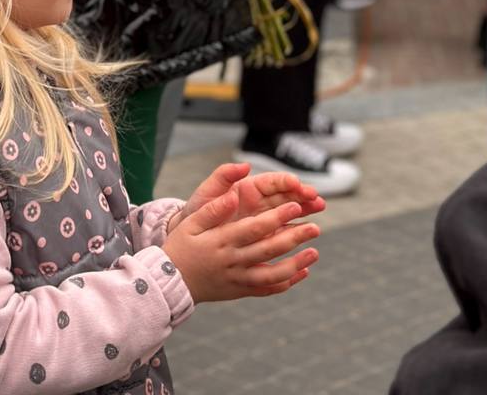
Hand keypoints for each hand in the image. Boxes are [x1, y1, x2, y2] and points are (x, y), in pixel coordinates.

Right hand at [161, 188, 319, 301]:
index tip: (295, 206)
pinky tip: (301, 273)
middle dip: (294, 238)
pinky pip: (267, 289)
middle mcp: (233, 261)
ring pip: (272, 274)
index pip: (254, 227)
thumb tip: (231, 197)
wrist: (171, 282)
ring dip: (296, 264)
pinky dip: (286, 283)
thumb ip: (212, 209)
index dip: (276, 217)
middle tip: (316, 227)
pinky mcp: (240, 290)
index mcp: (221, 241)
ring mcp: (238, 278)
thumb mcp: (190, 224)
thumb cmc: (181, 247)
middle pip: (269, 249)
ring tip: (315, 253)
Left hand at [167, 162, 324, 237]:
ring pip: (288, 212)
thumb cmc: (198, 212)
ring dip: (305, 210)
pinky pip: (282, 232)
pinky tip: (308, 231)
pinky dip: (296, 231)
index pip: (271, 182)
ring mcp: (262, 220)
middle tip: (317, 198)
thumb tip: (244, 165)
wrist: (192, 238)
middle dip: (302, 195)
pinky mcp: (263, 237)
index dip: (286, 182)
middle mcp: (258, 203)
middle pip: (285, 196)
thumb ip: (223, 177)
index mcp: (246, 189)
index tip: (298, 184)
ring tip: (320, 209)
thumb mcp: (207, 193)